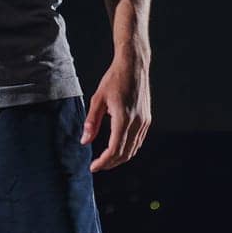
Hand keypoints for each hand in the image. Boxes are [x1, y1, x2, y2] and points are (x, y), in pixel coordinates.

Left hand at [80, 51, 150, 172]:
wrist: (133, 65)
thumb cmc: (114, 79)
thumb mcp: (98, 99)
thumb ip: (92, 122)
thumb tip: (84, 141)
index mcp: (124, 118)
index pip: (114, 150)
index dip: (103, 162)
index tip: (93, 167)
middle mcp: (137, 123)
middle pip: (125, 154)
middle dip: (111, 163)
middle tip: (98, 165)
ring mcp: (144, 122)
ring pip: (133, 149)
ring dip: (120, 158)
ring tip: (106, 159)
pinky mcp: (147, 119)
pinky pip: (138, 141)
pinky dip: (128, 149)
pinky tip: (118, 148)